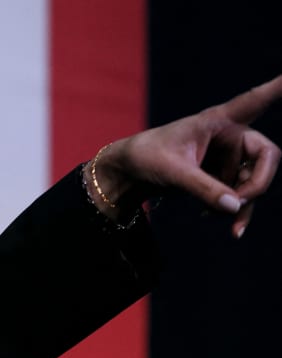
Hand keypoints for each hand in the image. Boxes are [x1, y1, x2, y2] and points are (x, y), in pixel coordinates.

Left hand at [90, 74, 281, 236]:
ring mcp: (229, 157)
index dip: (276, 88)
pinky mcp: (223, 176)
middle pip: (266, 156)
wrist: (131, 173)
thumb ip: (204, 188)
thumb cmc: (147, 158)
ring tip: (225, 224)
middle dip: (257, 184)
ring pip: (254, 181)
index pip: (253, 101)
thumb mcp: (173, 172)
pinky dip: (236, 210)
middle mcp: (230, 136)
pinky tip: (231, 228)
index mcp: (218, 120)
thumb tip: (236, 206)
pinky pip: (241, 195)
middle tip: (239, 204)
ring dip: (243, 203)